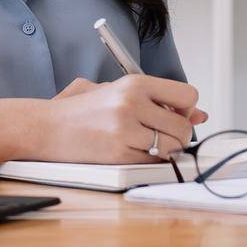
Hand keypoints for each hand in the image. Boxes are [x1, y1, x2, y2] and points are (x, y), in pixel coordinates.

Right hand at [40, 75, 208, 163]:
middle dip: (178, 136)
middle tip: (159, 135)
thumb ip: (160, 100)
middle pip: (183, 127)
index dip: (186, 110)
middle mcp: (132, 104)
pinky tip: (131, 153)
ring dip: (165, 151)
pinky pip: (152, 163)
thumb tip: (200, 116)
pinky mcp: (118, 155)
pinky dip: (149, 162)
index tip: (174, 115)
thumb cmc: (82, 109)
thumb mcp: (118, 93)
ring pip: (171, 148)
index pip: (187, 95)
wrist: (45, 126)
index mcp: (134, 83)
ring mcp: (125, 130)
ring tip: (144, 144)